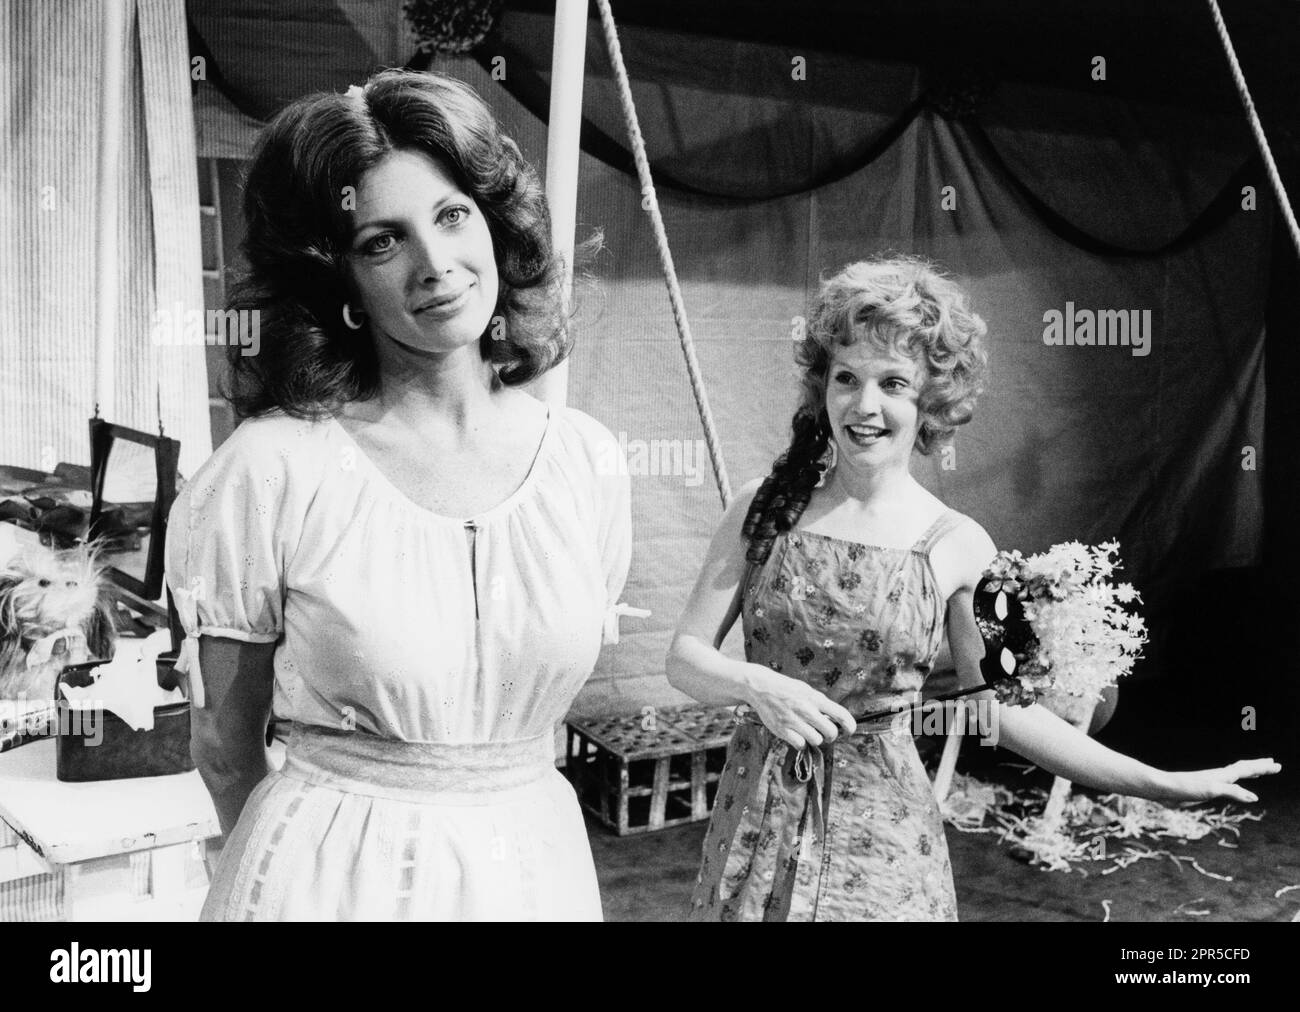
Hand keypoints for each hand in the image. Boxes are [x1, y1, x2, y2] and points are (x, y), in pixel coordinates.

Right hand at [744, 664, 855, 748]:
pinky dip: (801, 743)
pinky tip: (797, 735)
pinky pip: (801, 745)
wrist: (761, 687)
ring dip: (815, 739)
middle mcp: (806, 709)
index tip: (849, 731)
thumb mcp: (806, 690)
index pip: (841, 714)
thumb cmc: (787, 689)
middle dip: (831, 736)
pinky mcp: (782, 730)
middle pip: (831, 732)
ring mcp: (794, 720)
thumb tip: (834, 720)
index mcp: (815, 698)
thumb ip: (820, 704)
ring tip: (807, 731)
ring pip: (816, 740)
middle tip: (825, 734)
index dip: (850, 726)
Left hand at [1157, 757, 1281, 803]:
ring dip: (1249, 771)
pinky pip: (1227, 782)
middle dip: (1259, 767)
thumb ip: (1232, 792)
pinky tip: (1234, 785)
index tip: (1277, 765)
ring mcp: (1212, 781)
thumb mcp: (1211, 790)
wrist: (1164, 787)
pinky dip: (1237, 782)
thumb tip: (1253, 796)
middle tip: (1273, 764)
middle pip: (1243, 768)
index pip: (1247, 769)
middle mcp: (1219, 776)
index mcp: (1222, 775)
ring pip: (1235, 774)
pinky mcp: (1205, 787)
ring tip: (1258, 771)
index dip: (1262, 768)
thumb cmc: (1186, 788)